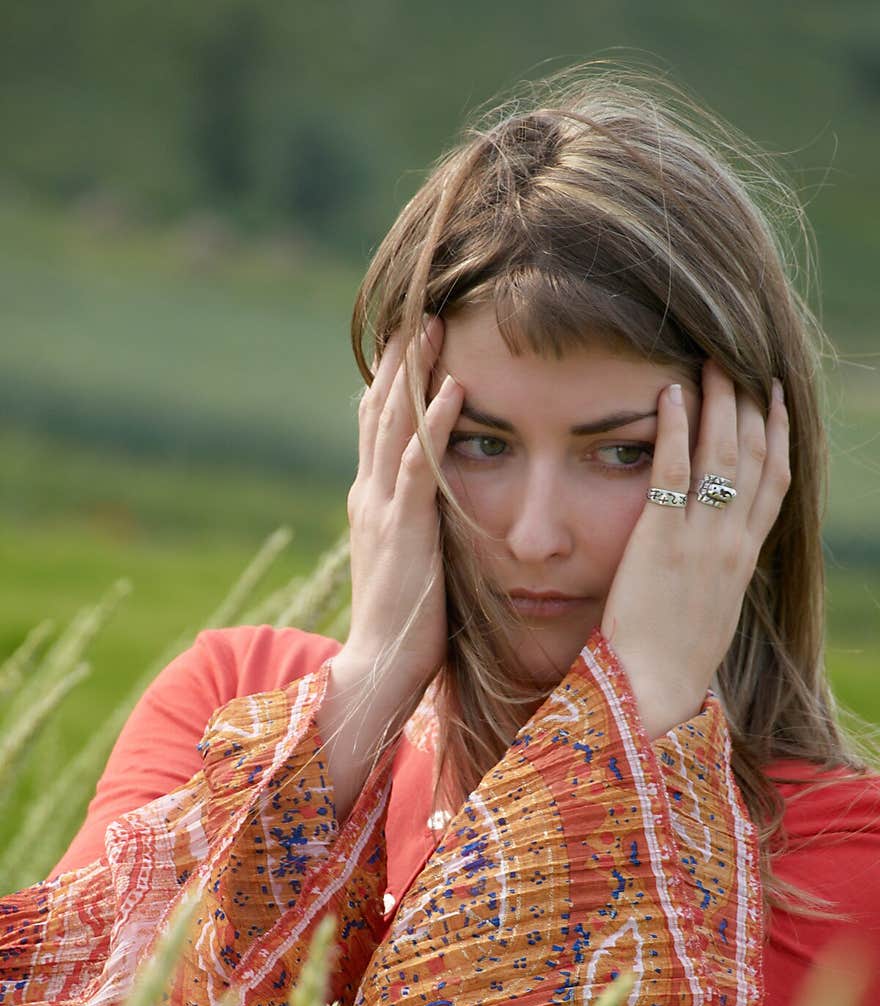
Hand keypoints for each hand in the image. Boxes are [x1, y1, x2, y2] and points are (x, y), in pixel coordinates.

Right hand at [341, 314, 463, 694]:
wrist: (377, 670)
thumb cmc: (403, 622)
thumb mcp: (407, 558)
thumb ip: (415, 520)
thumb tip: (436, 494)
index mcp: (371, 500)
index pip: (377, 426)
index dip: (390, 378)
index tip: (409, 334)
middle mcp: (369, 495)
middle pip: (380, 411)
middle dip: (400, 359)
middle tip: (419, 307)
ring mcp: (383, 511)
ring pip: (394, 427)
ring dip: (415, 373)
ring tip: (434, 325)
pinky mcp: (405, 533)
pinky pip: (420, 468)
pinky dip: (435, 426)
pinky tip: (452, 390)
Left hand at [599, 360, 790, 739]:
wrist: (655, 688)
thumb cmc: (674, 661)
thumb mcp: (713, 615)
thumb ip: (717, 578)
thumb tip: (715, 560)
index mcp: (745, 559)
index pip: (776, 484)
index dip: (780, 436)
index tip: (776, 401)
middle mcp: (732, 542)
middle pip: (755, 457)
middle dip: (752, 405)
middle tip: (743, 364)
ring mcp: (700, 538)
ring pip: (722, 454)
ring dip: (720, 402)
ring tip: (712, 362)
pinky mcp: (660, 539)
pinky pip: (672, 469)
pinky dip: (674, 427)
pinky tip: (671, 394)